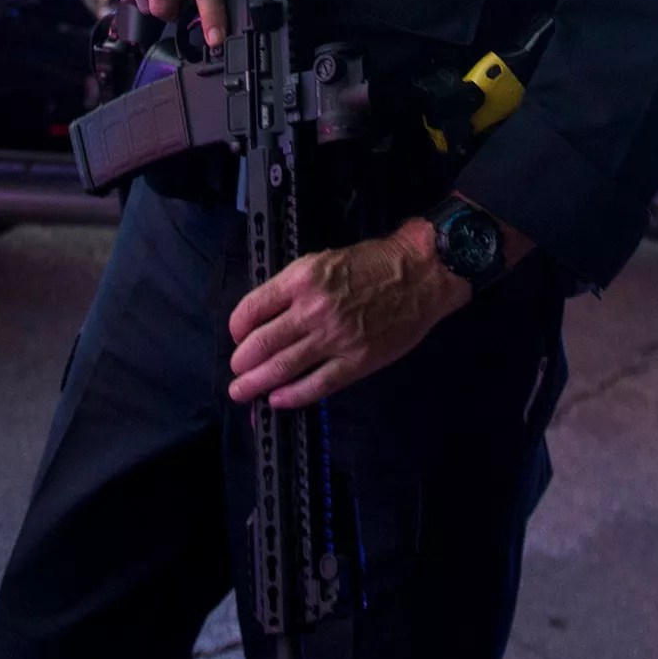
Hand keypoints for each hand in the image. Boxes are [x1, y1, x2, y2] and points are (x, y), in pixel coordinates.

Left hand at [227, 221, 467, 409]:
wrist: (421, 273)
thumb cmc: (375, 262)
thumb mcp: (324, 259)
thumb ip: (295, 286)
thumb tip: (267, 314)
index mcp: (302, 279)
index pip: (252, 308)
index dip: (237, 327)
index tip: (236, 336)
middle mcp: (313, 309)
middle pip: (262, 342)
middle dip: (242, 362)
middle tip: (236, 372)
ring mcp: (334, 338)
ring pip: (283, 367)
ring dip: (257, 383)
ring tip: (243, 391)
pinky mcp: (356, 361)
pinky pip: (316, 385)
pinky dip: (293, 396)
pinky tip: (278, 400)